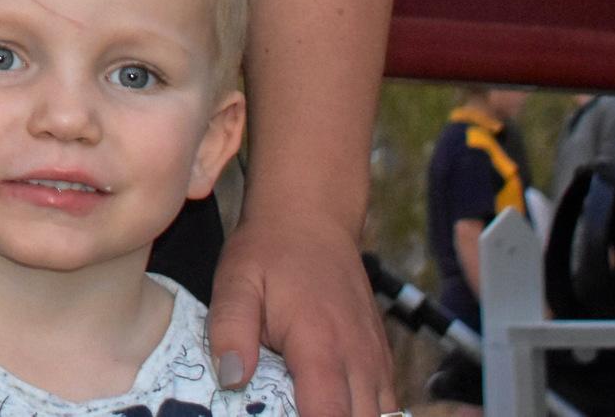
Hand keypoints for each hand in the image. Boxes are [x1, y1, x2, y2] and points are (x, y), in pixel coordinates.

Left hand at [207, 210, 393, 416]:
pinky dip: (362, 413)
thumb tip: (232, 379)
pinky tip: (329, 405)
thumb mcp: (236, 281)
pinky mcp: (381, 359)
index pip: (329, 416)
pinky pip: (385, 405)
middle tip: (285, 410)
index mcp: (321, 345)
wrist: (311, 217)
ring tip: (305, 406)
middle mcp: (359, 358)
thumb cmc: (269, 251)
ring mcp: (377, 360)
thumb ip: (230, 329)